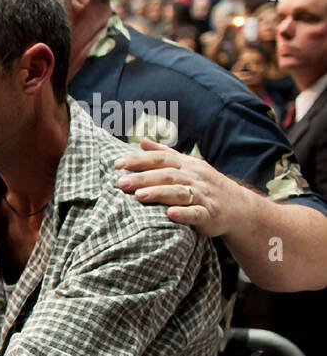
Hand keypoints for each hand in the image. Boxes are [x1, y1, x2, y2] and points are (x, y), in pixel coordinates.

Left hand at [114, 138, 249, 238]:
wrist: (239, 206)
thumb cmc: (204, 185)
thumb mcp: (187, 166)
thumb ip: (165, 154)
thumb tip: (143, 141)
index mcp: (186, 165)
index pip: (160, 159)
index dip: (139, 160)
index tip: (117, 164)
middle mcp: (194, 178)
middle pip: (167, 175)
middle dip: (143, 178)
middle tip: (120, 183)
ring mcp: (203, 196)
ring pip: (180, 193)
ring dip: (159, 193)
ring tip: (139, 196)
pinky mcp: (210, 214)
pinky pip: (197, 213)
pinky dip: (184, 214)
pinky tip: (170, 214)